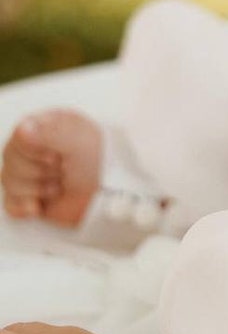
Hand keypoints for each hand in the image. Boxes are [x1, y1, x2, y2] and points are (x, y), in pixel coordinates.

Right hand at [1, 109, 101, 226]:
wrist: (112, 195)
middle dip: (40, 171)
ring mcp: (30, 173)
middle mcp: (32, 147)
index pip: (19, 135)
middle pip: (11, 160)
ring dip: (38, 188)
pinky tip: (38, 206)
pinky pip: (10, 204)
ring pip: (9, 182)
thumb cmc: (100, 161)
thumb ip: (49, 133)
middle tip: (62, 170)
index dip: (35, 150)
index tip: (56, 157)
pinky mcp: (30, 197)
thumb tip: (22, 129)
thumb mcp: (78, 140)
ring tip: (59, 186)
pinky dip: (24, 207)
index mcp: (43, 126)